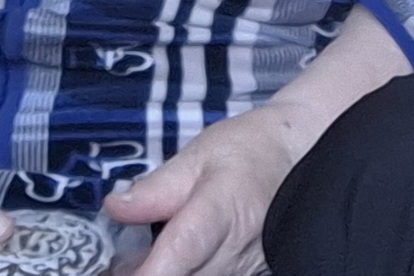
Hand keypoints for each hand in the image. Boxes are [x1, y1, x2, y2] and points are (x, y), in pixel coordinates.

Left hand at [103, 104, 304, 275]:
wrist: (302, 155)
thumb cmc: (250, 149)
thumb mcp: (199, 154)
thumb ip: (156, 188)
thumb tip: (115, 207)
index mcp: (219, 213)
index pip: (176, 256)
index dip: (145, 272)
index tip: (117, 269)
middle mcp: (234, 253)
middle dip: (142, 272)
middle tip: (111, 260)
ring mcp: (243, 271)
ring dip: (160, 272)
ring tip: (132, 258)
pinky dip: (181, 272)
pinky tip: (162, 259)